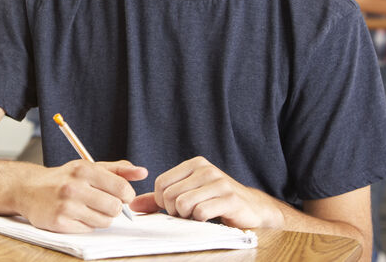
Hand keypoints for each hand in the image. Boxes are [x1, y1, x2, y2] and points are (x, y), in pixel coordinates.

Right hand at [18, 159, 146, 232]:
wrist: (29, 189)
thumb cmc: (64, 178)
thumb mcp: (89, 167)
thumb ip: (117, 169)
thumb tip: (142, 172)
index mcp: (84, 169)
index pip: (122, 188)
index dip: (126, 195)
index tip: (120, 195)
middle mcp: (74, 186)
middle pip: (115, 208)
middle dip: (113, 208)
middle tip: (102, 202)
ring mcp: (66, 206)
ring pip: (104, 221)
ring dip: (100, 217)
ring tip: (87, 208)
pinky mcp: (60, 223)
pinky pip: (89, 229)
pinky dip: (86, 224)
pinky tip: (75, 215)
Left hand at [130, 156, 283, 227]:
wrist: (252, 208)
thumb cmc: (215, 201)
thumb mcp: (187, 194)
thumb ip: (158, 199)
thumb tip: (133, 205)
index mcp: (193, 164)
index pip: (160, 183)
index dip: (161, 201)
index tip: (173, 208)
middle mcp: (206, 169)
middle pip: (169, 195)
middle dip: (174, 211)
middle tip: (188, 214)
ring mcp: (219, 182)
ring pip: (183, 204)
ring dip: (188, 217)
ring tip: (198, 216)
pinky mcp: (230, 199)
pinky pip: (200, 212)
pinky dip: (201, 221)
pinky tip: (210, 219)